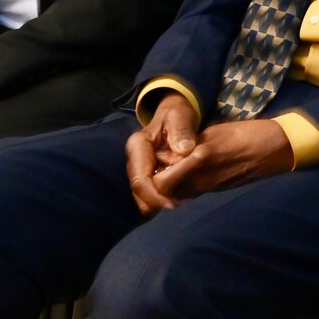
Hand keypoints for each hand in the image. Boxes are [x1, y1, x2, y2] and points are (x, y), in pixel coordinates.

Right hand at [125, 93, 202, 214]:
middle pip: (138, 191)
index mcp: (138, 145)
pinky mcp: (146, 172)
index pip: (140, 179)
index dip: (155, 195)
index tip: (173, 204)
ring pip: (142, 194)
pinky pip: (150, 191)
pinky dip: (162, 196)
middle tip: (178, 204)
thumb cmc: (178, 115)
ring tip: (180, 200)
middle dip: (156, 201)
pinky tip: (178, 196)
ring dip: (159, 200)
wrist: (175, 113)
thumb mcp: (181, 117)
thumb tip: (184, 151)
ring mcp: (138, 167)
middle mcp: (134, 158)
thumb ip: (182, 133)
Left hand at [148, 119, 293, 208]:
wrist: (275, 149)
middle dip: (154, 184)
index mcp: (197, 159)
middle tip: (155, 168)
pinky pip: (190, 193)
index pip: (157, 181)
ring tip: (168, 169)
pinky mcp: (216, 191)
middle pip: (163, 194)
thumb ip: (188, 145)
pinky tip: (185, 173)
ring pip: (175, 195)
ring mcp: (208, 188)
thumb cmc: (246, 133)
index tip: (150, 161)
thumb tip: (169, 155)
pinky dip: (182, 187)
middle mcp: (199, 179)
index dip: (149, 175)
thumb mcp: (213, 132)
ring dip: (168, 186)